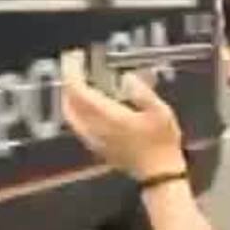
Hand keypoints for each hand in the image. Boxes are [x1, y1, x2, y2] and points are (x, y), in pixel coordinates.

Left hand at [62, 69, 185, 181]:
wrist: (158, 172)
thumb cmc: (162, 142)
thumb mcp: (161, 112)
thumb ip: (143, 93)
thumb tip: (127, 78)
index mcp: (109, 116)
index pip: (79, 91)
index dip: (72, 72)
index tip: (75, 56)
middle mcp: (95, 127)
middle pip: (68, 102)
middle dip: (67, 81)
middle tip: (74, 66)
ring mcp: (93, 138)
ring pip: (70, 114)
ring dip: (69, 96)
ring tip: (77, 83)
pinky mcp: (96, 146)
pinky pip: (77, 124)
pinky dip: (75, 110)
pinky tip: (86, 106)